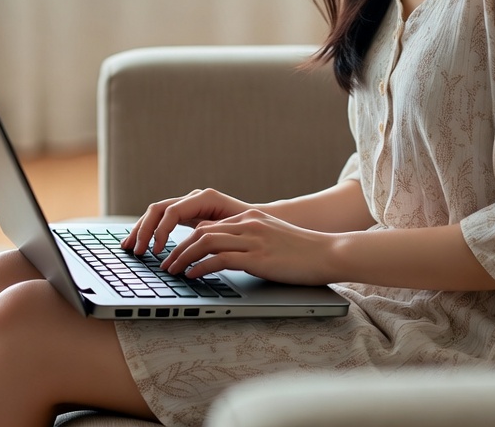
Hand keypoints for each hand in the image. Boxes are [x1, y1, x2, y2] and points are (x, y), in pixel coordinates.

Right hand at [121, 188, 252, 255]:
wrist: (258, 222)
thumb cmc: (249, 227)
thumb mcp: (231, 231)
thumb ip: (211, 233)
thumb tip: (193, 245)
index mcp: (204, 199)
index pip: (171, 211)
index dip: (161, 231)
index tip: (157, 251)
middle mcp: (193, 198)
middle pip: (158, 209)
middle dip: (144, 229)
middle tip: (136, 251)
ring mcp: (188, 205)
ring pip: (156, 213)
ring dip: (141, 229)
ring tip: (130, 247)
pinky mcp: (186, 214)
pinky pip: (162, 219)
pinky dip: (149, 230)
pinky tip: (142, 244)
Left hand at [161, 209, 338, 285]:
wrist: (328, 252)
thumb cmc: (303, 251)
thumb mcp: (272, 238)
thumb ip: (250, 240)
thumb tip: (226, 254)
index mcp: (250, 218)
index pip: (209, 225)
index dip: (187, 239)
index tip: (175, 253)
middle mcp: (248, 224)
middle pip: (201, 231)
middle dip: (179, 248)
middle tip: (166, 264)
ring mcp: (252, 239)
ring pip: (205, 242)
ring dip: (184, 257)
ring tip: (173, 272)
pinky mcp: (257, 257)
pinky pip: (220, 258)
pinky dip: (201, 267)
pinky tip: (193, 276)